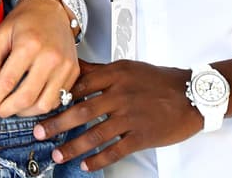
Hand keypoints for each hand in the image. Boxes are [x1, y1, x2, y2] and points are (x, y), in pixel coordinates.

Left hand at [0, 0, 78, 118]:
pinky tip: (30, 100)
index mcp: (29, 45)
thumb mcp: (2, 33)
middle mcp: (50, 58)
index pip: (7, 81)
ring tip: (13, 105)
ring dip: (25, 112)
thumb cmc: (26, 19)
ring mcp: (65, 66)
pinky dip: (41, 105)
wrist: (52, 8)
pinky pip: (58, 99)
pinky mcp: (74, 72)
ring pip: (44, 104)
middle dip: (7, 109)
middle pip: (26, 97)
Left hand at [33, 60, 198, 171]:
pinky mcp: (142, 135)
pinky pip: (116, 150)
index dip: (58, 95)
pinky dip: (99, 160)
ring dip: (74, 146)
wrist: (192, 94)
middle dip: (57, 123)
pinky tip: (86, 165)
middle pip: (82, 110)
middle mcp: (121, 94)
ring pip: (96, 133)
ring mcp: (131, 116)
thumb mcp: (127, 67)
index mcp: (115, 74)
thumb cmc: (159, 80)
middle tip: (39, 132)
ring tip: (58, 154)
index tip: (42, 103)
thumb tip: (73, 66)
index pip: (79, 83)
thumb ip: (100, 70)